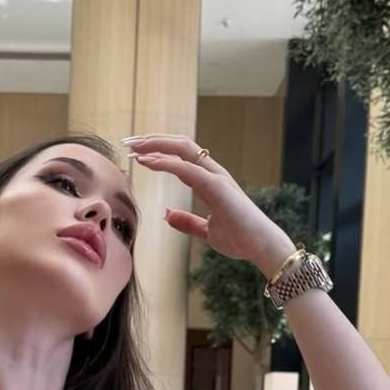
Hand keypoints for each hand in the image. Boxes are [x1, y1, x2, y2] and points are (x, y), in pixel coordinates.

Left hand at [123, 134, 295, 278]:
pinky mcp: (217, 186)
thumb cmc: (239, 239)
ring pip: (183, 149)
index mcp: (209, 181)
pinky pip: (187, 168)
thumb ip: (187, 222)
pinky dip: (165, 163)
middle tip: (128, 141)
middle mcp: (212, 173)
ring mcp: (216, 177)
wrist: (261, 248)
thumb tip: (167, 215)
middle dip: (153, 140)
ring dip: (155, 145)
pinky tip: (147, 162)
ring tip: (133, 147)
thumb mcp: (206, 232)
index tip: (135, 154)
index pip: (180, 157)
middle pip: (180, 145)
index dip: (157, 151)